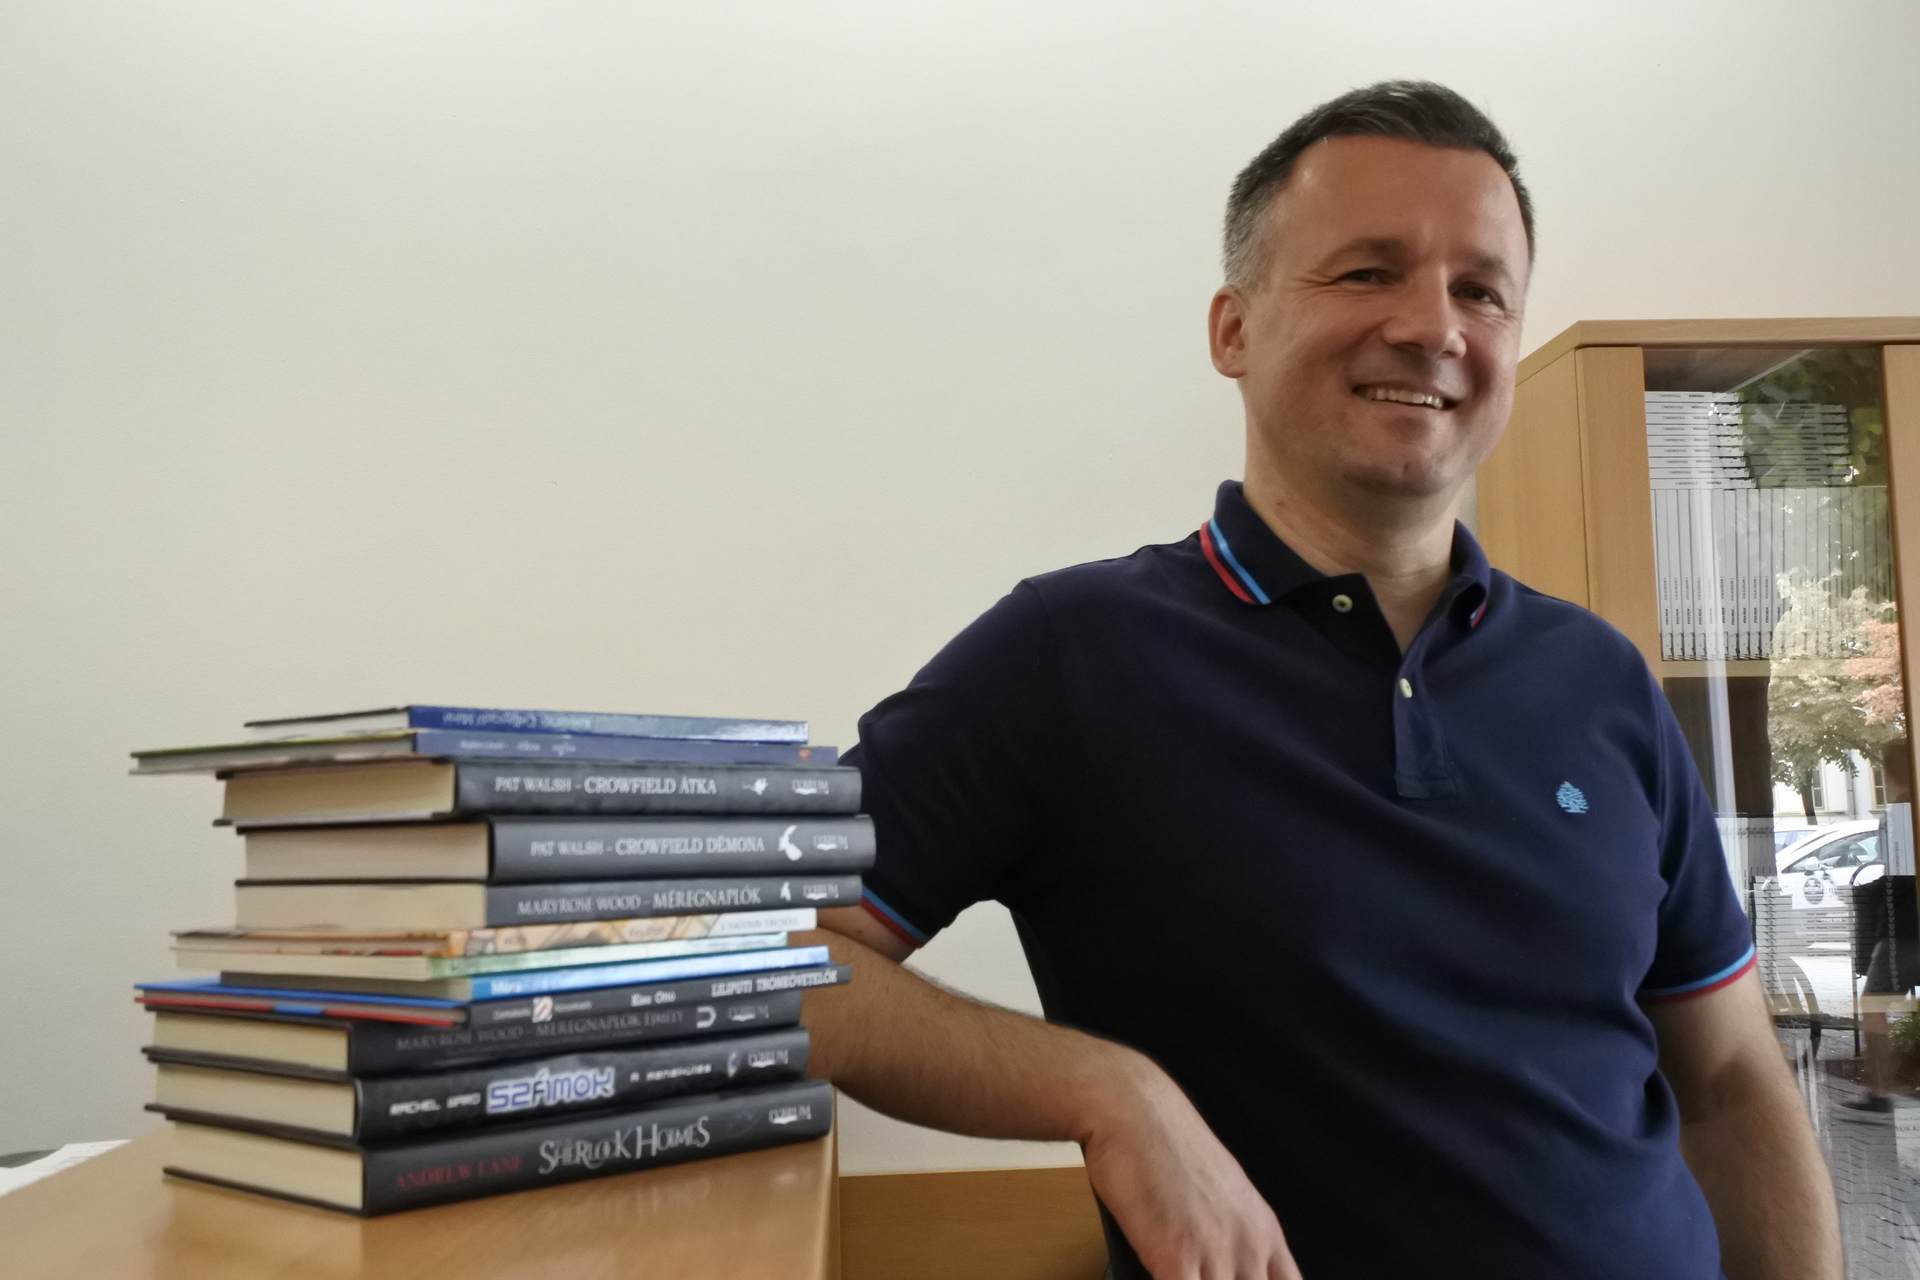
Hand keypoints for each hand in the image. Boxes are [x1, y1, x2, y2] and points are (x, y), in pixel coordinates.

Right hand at [1079, 1052, 1302, 1278]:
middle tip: (1199, 1274)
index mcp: (1264, 1231)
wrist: (1133, 1110)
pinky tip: (1153, 1272)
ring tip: (1175, 1271)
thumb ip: (1231, 1236)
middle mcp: (1250, 1245)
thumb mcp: (1219, 1192)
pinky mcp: (1178, 1256)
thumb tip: (1223, 1269)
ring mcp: (1217, 1252)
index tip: (1235, 1277)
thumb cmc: (1164, 1145)